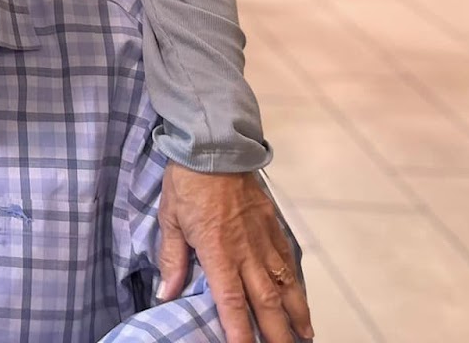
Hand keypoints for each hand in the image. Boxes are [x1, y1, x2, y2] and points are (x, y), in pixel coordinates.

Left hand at [157, 167, 311, 342]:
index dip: (239, 331)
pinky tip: (300, 299)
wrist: (215, 145)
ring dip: (295, 314)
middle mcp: (246, 251)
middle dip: (275, 333)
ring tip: (304, 338)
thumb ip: (172, 259)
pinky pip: (288, 260)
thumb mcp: (170, 219)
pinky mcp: (273, 224)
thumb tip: (165, 294)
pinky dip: (296, 283)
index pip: (230, 302)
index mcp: (218, 252)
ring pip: (284, 285)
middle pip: (265, 302)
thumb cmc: (187, 181)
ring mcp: (263, 238)